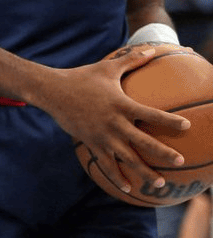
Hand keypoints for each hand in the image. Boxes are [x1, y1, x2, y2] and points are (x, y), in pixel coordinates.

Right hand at [42, 46, 189, 192]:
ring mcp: (102, 136)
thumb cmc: (81, 77)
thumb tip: (153, 49)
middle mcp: (114, 123)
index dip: (169, 121)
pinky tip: (127, 188)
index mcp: (121, 104)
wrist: (51, 91)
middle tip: (180, 161)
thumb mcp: (107, 67)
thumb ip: (131, 60)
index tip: (186, 126)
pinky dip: (117, 176)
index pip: (150, 114)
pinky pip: (106, 164)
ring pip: (126, 158)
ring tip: (159, 183)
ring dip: (143, 171)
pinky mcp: (91, 143)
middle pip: (142, 142)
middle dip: (163, 153)